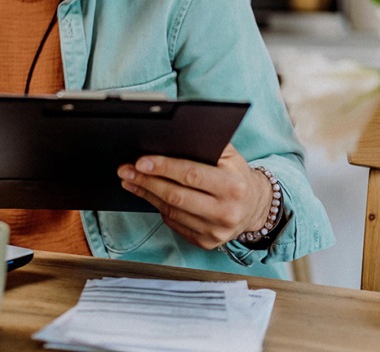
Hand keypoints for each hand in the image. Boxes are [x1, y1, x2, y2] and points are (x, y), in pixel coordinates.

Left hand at [117, 142, 272, 249]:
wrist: (254, 206)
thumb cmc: (236, 174)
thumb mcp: (230, 155)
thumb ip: (206, 144)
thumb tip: (170, 136)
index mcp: (233, 186)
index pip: (191, 174)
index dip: (164, 167)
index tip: (140, 161)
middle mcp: (226, 211)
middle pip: (176, 196)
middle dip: (147, 181)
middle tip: (125, 170)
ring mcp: (215, 231)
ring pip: (171, 211)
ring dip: (146, 194)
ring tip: (130, 180)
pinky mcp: (206, 242)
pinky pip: (174, 223)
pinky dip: (157, 207)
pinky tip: (147, 194)